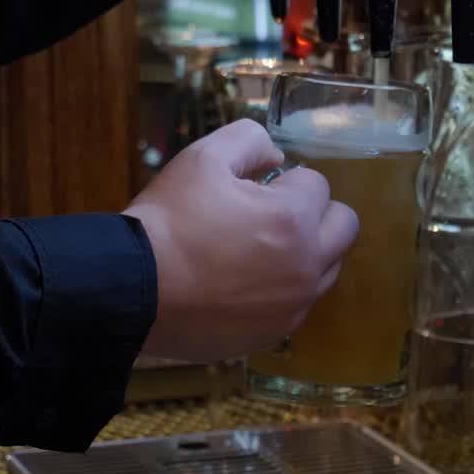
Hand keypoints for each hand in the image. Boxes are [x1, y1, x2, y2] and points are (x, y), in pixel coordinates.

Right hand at [126, 120, 358, 362]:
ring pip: (327, 268)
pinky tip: (246, 285)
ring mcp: (293, 305)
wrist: (129, 290)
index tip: (255, 189)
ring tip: (259, 251)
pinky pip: (299, 304)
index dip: (285, 180)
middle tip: (274, 215)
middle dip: (317, 213)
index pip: (317, 183)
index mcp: (294, 218)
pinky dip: (284, 290)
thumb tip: (278, 157)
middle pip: (344, 227)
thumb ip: (250, 141)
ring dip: (308, 252)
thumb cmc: (167, 221)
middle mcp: (307, 264)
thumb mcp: (203, 158)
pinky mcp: (274, 333)